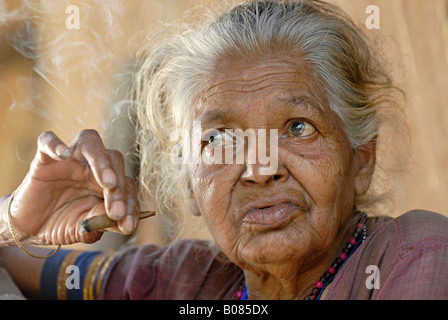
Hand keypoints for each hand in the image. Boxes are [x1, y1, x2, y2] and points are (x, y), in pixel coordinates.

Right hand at [7, 129, 139, 244]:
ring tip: (109, 182)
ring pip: (91, 142)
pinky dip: (55, 144)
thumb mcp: (85, 229)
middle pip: (114, 160)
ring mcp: (69, 160)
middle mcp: (92, 166)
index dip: (130, 204)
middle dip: (120, 188)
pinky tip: (64, 155)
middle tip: (117, 212)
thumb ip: (104, 222)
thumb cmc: (62, 223)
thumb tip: (125, 223)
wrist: (29, 227)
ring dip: (102, 161)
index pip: (127, 184)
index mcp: (107, 181)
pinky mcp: (43, 159)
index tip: (128, 226)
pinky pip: (48, 141)